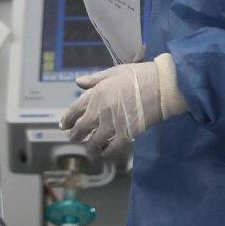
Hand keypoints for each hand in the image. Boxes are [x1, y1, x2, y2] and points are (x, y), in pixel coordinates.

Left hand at [58, 55, 185, 156]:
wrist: (161, 85)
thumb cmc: (138, 76)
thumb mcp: (113, 72)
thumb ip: (94, 79)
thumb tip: (78, 82)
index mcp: (95, 94)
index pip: (75, 110)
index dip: (67, 119)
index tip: (63, 125)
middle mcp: (100, 111)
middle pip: (81, 128)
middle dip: (76, 135)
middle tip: (74, 139)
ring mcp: (112, 124)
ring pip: (94, 142)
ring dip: (90, 147)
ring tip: (90, 150)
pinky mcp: (127, 134)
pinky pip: (112, 148)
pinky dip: (107, 152)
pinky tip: (105, 153)